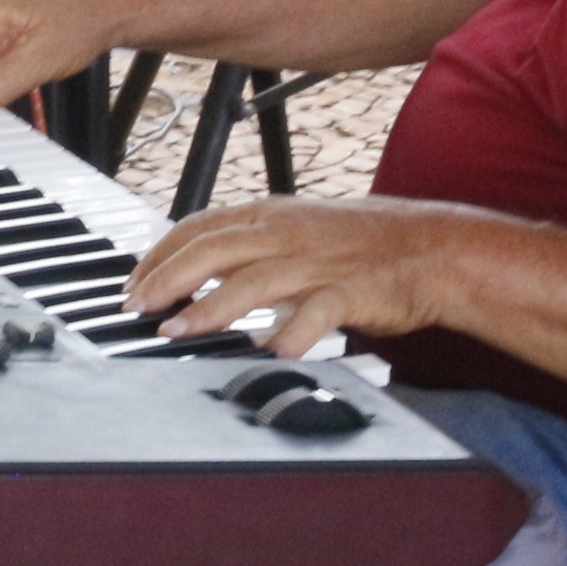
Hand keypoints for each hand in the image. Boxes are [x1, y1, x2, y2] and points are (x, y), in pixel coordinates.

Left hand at [128, 197, 476, 355]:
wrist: (432, 250)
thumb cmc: (363, 246)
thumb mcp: (296, 234)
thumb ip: (251, 250)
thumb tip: (201, 269)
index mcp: (270, 215)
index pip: (199, 227)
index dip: (161, 255)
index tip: (134, 282)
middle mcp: (288, 233)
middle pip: (213, 249)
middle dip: (167, 278)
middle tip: (137, 307)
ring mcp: (319, 261)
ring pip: (253, 280)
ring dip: (210, 308)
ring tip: (178, 330)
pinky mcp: (352, 290)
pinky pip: (318, 311)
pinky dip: (294, 330)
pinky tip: (273, 350)